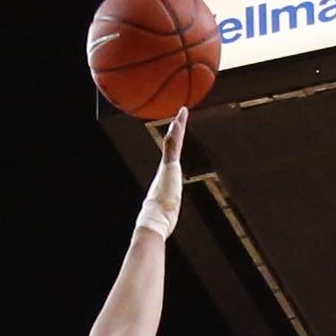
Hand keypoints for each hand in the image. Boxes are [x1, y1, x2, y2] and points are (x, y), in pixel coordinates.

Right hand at [138, 109, 189, 232]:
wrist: (153, 220)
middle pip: (173, 145)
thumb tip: (162, 223)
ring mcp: (166, 169)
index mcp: (165, 177)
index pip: (172, 155)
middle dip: (177, 129)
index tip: (176, 130)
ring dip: (177, 127)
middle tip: (181, 113)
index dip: (174, 142)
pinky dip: (175, 135)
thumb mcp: (166, 212)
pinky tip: (178, 124)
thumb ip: (165, 211)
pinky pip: (172, 148)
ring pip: (173, 143)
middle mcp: (165, 170)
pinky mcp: (168, 168)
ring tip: (182, 113)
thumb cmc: (159, 220)